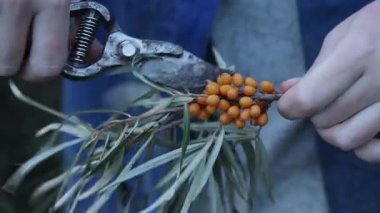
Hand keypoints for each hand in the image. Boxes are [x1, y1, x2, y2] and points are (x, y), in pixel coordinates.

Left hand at [278, 1, 379, 161]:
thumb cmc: (377, 27)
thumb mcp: (344, 36)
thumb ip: (316, 67)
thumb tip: (288, 90)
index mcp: (359, 53)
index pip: (308, 99)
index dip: (289, 106)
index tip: (288, 104)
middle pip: (324, 121)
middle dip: (313, 113)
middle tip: (323, 98)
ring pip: (345, 139)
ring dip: (334, 128)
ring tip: (342, 110)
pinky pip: (372, 153)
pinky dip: (360, 145)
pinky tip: (361, 126)